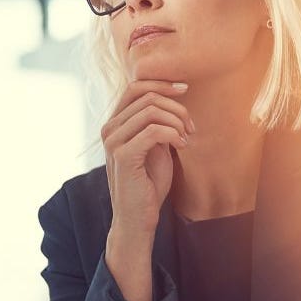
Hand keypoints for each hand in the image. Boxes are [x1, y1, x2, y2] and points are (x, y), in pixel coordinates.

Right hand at [101, 80, 194, 234]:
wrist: (137, 218)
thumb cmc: (148, 184)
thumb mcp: (156, 146)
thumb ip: (157, 123)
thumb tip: (172, 98)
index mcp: (115, 123)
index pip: (135, 87)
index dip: (162, 83)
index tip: (186, 89)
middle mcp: (109, 129)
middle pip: (146, 96)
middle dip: (176, 106)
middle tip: (191, 126)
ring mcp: (113, 141)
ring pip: (151, 110)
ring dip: (177, 121)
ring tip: (187, 137)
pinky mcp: (122, 155)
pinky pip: (154, 130)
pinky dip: (174, 134)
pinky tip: (182, 146)